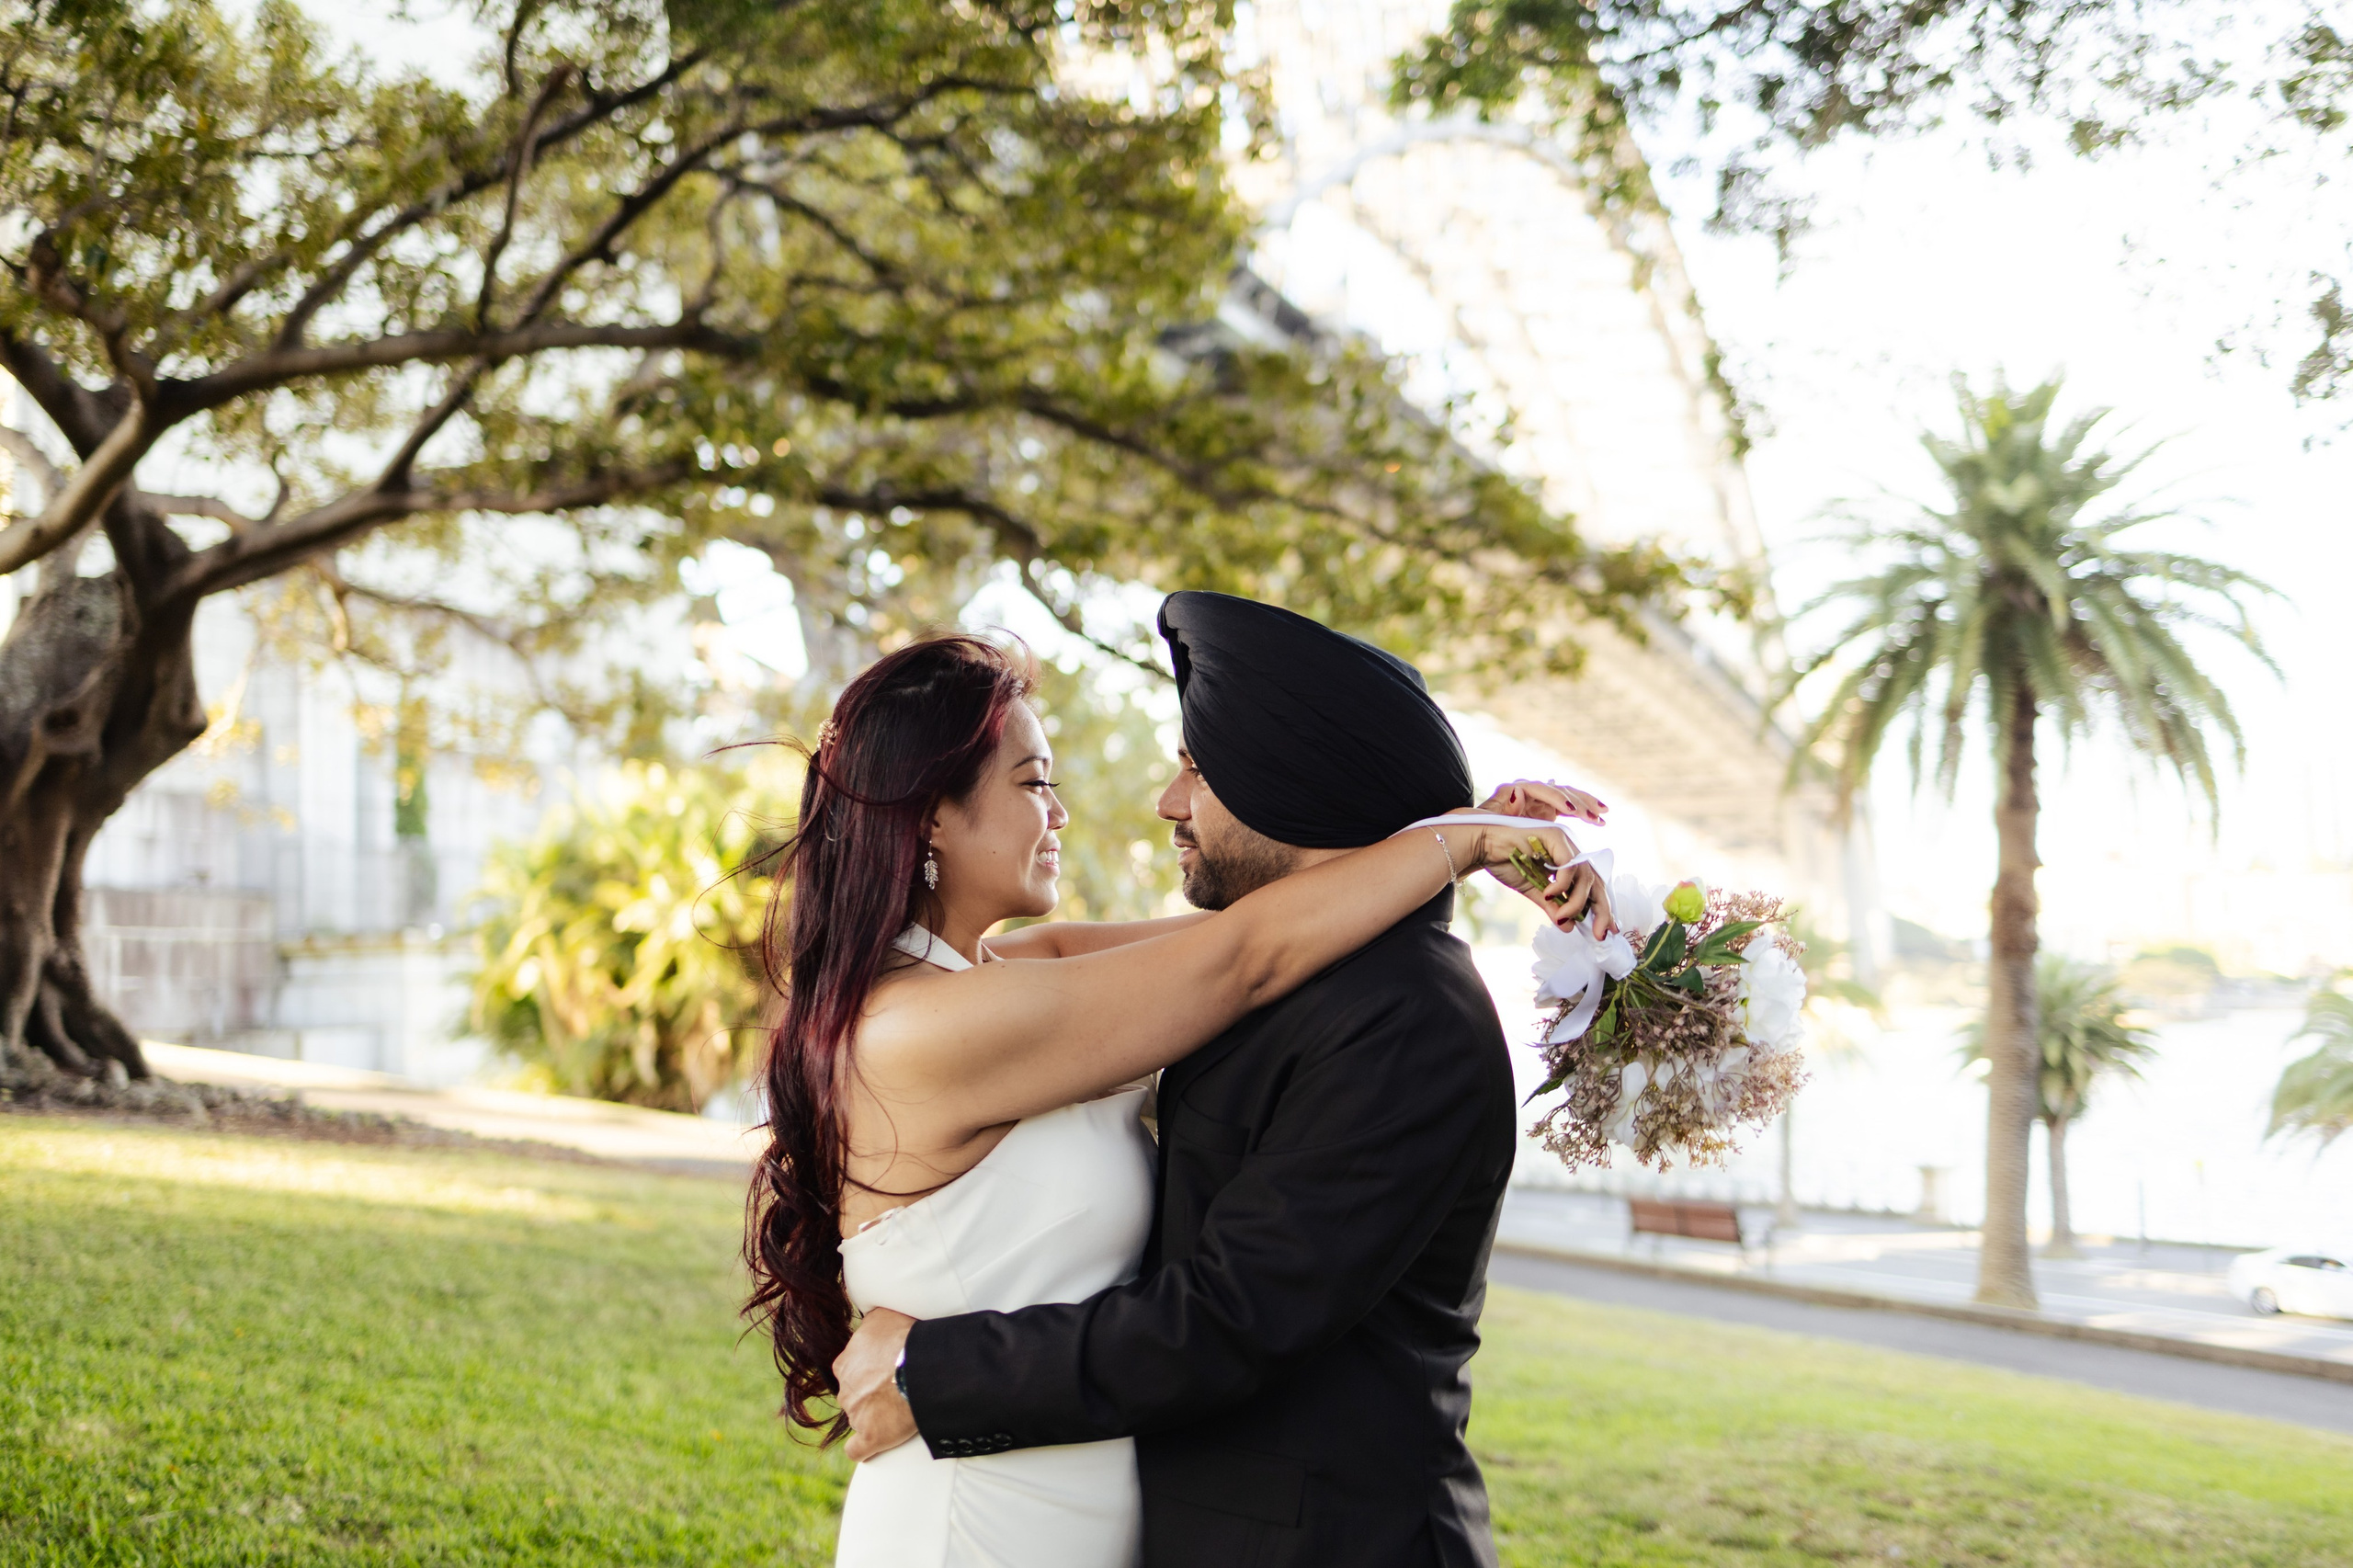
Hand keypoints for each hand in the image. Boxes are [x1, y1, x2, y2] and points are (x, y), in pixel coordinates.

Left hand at [833, 1307, 918, 1461]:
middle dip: (870, 1394)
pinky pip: (857, 1450)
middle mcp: (846, 1388)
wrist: (920, 1365)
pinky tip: (873, 1447)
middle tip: (896, 1389)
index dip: (869, 1372)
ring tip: (899, 1411)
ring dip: (874, 1417)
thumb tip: (868, 1323)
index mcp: (845, 1362)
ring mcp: (856, 1414)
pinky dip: (864, 1449)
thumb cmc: (905, 1336)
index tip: (886, 1372)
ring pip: (859, 1418)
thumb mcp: (881, 1316)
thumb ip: (869, 1324)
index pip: (851, 1371)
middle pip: (854, 1395)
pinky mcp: (871, 1436)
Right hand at [1436, 817, 1614, 937]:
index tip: (1606, 931)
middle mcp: (1571, 849)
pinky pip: (1568, 864)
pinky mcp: (1555, 836)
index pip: (1593, 886)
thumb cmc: (1504, 862)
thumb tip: (1569, 926)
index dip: (1602, 908)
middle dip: (1601, 909)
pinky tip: (1549, 895)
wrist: (1482, 845)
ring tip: (1562, 916)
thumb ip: (1551, 906)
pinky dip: (1562, 883)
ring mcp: (1565, 841)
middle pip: (1596, 881)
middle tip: (1598, 933)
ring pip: (1584, 875)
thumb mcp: (1533, 891)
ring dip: (1576, 901)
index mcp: (1569, 861)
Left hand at [1477, 778, 1606, 826]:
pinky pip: (1569, 808)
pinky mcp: (1547, 809)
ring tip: (1603, 814)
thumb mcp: (1494, 821)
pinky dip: (1584, 813)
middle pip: (1561, 791)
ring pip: (1569, 797)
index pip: (1544, 790)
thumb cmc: (1485, 830)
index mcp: (1518, 790)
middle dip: (1579, 802)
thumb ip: (1507, 809)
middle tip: (1595, 815)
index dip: (1559, 799)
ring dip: (1587, 804)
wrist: (1481, 836)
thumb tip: (1518, 791)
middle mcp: (1532, 791)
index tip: (1573, 810)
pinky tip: (1598, 819)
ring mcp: (1541, 799)